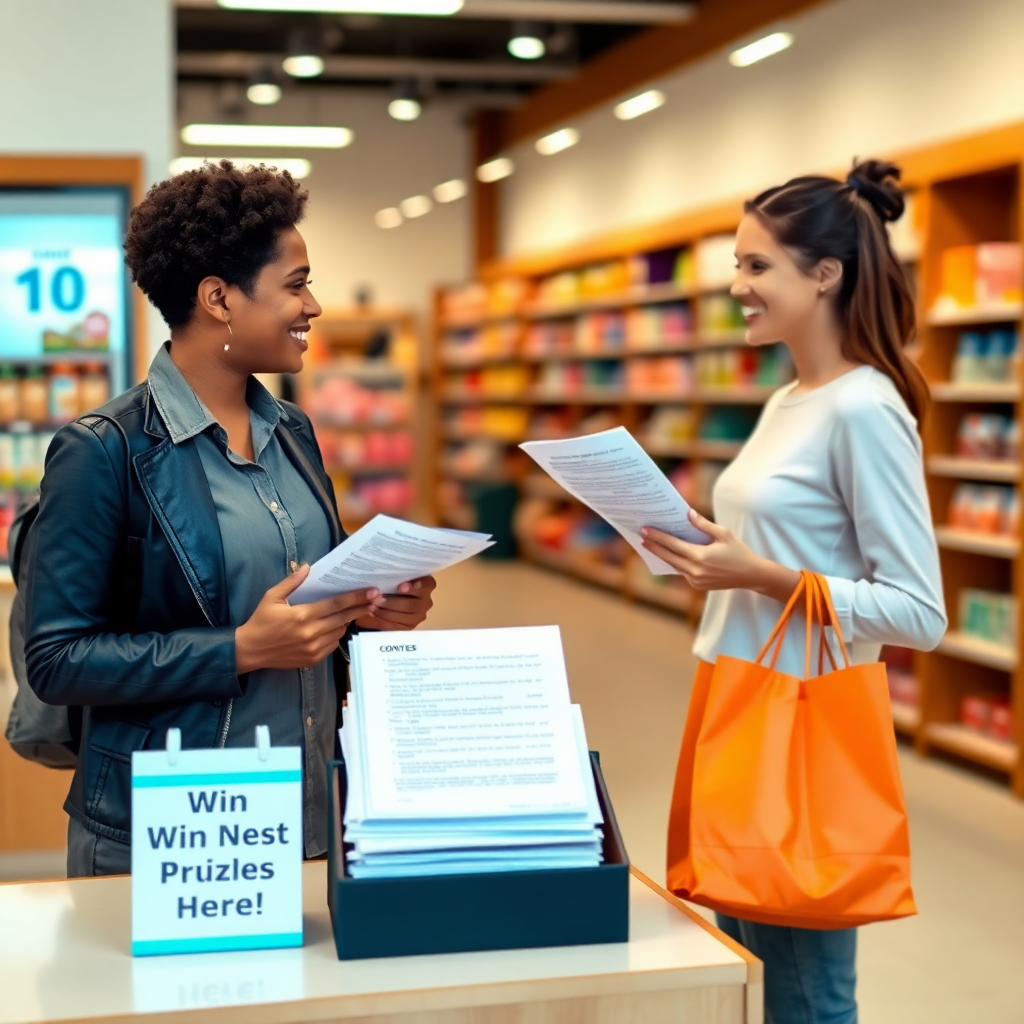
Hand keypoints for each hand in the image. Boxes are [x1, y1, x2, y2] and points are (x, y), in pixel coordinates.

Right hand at [235, 565, 384, 672]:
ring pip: (340, 632)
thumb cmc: (261, 621)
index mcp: (302, 616)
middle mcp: (311, 633)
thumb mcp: (272, 597)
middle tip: (377, 599)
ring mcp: (313, 649)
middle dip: (362, 607)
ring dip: (348, 621)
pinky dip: (336, 634)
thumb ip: (292, 582)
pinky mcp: (313, 660)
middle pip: (344, 618)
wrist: (250, 651)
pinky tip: (335, 626)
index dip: (356, 597)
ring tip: (355, 611)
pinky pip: (333, 644)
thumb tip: (308, 567)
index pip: (336, 604)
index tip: (372, 592)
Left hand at [354, 575, 436, 631]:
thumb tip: (375, 588)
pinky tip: (373, 613)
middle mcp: (426, 601)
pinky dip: (382, 619)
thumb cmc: (392, 584)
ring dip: (385, 611)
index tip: (400, 587)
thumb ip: (387, 580)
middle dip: (392, 602)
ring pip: (404, 616)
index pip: (427, 584)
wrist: (386, 600)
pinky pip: (396, 625)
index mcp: (427, 585)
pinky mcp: (410, 626)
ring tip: (371, 606)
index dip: (416, 586)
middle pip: (412, 604)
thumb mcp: (392, 578)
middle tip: (376, 599)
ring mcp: (419, 615)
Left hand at [640, 509, 799, 599]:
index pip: (672, 545)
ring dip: (662, 555)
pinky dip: (675, 563)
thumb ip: (703, 525)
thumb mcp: (724, 534)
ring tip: (650, 545)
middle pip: (668, 556)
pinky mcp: (698, 585)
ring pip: (674, 565)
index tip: (645, 530)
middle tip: (641, 536)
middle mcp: (695, 570)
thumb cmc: (739, 551)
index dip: (657, 537)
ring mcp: (695, 580)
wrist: (751, 575)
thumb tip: (688, 513)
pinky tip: (668, 555)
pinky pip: (682, 572)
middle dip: (654, 546)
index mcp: (700, 556)